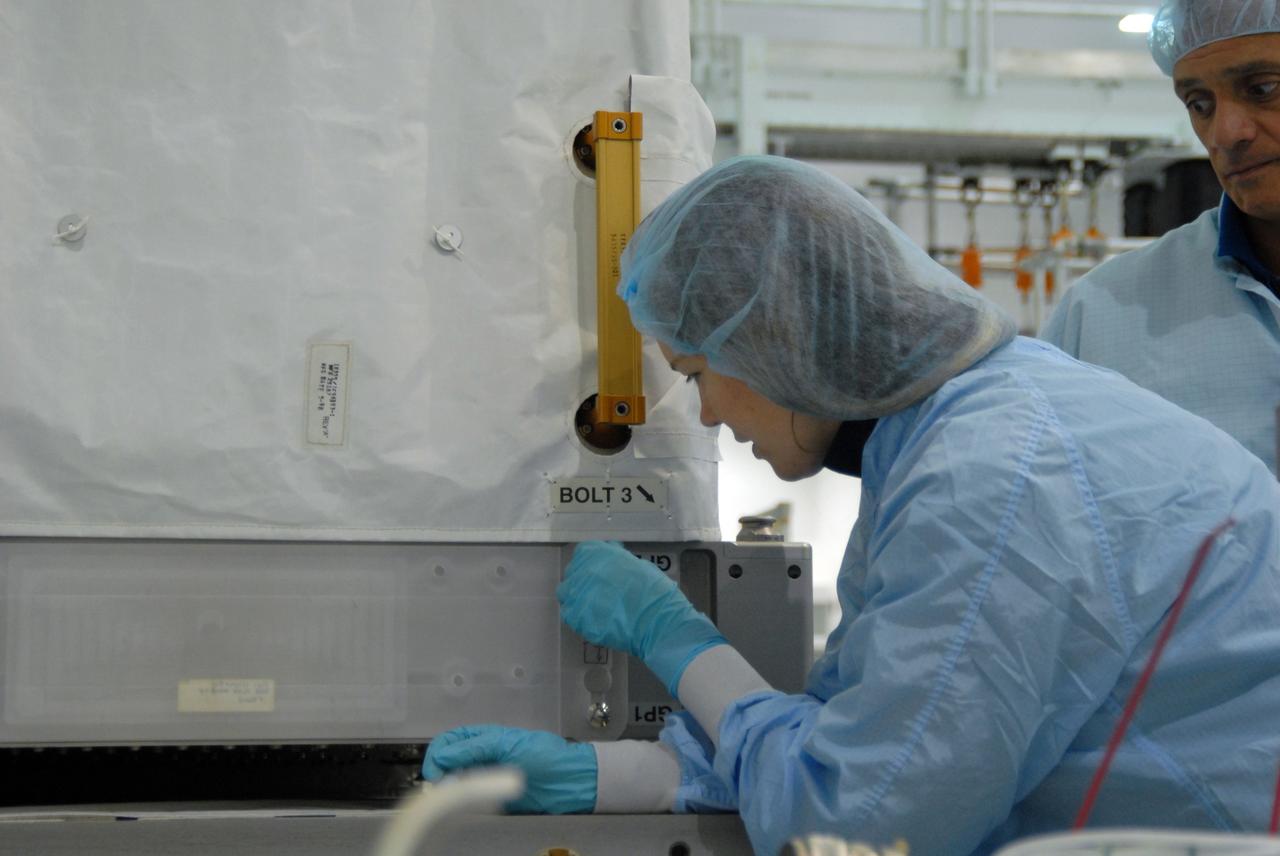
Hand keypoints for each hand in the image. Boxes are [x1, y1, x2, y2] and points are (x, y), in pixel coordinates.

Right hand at [421, 726, 596, 813]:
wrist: (568, 781)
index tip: (435, 773)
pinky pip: (467, 805)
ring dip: (448, 793)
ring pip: (453, 786)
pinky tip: (465, 809)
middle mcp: (478, 758)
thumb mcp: (505, 744)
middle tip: (441, 790)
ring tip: (453, 800)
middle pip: (445, 765)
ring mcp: (484, 781)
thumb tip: (441, 755)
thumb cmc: (542, 755)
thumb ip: (473, 748)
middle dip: (438, 775)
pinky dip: (461, 807)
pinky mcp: (490, 802)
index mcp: (480, 738)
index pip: (446, 742)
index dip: (436, 755)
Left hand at [557, 540, 725, 695]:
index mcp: (596, 553)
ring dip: (577, 597)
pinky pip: (569, 614)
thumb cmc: (653, 590)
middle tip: (600, 591)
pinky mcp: (575, 617)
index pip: (584, 553)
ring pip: (566, 593)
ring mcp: (576, 594)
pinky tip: (594, 619)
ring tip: (594, 607)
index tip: (601, 573)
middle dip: (584, 580)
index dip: (592, 564)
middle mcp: (581, 570)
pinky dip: (578, 616)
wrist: (656, 621)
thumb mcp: (638, 564)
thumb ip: (618, 557)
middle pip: (573, 572)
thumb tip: (612, 549)